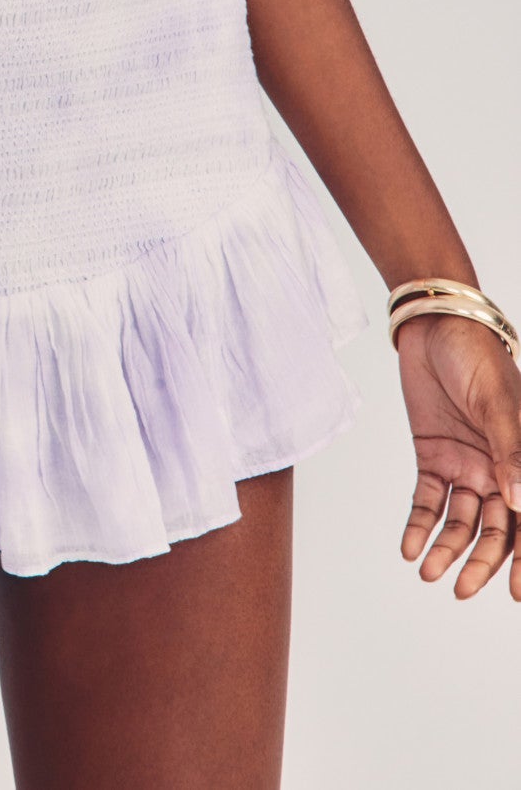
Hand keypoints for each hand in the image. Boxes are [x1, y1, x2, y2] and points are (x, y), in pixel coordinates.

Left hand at [396, 313, 520, 600]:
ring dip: (447, 548)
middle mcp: (500, 469)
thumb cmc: (477, 357)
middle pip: (496, 528)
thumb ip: (511, 453)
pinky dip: (419, 524)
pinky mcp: (434, 456)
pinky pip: (429, 499)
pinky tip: (409, 546)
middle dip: (482, 563)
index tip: (516, 594)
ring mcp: (467, 464)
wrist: (434, 324)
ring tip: (427, 571)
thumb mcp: (496, 404)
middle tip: (461, 591)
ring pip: (462, 521)